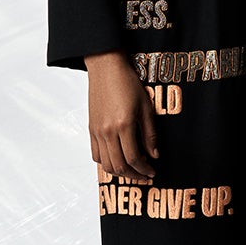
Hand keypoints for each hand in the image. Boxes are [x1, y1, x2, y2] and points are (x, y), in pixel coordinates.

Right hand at [86, 51, 159, 182]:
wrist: (105, 68)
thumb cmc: (128, 83)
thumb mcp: (146, 107)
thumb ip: (150, 134)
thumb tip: (154, 155)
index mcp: (123, 125)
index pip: (134, 159)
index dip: (144, 169)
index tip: (152, 172)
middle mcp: (107, 131)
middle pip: (118, 166)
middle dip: (134, 176)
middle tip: (145, 176)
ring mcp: (97, 131)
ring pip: (105, 164)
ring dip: (120, 173)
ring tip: (132, 172)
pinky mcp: (91, 129)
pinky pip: (96, 154)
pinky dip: (106, 163)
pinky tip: (117, 160)